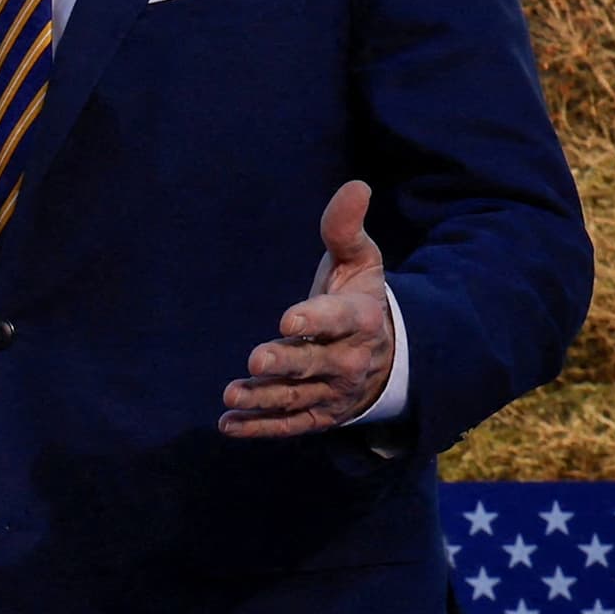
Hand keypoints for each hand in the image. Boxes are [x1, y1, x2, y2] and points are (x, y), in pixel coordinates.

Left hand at [221, 181, 396, 437]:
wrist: (386, 354)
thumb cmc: (358, 297)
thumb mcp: (359, 261)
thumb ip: (346, 228)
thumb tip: (355, 185)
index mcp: (361, 319)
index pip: (340, 320)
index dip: (316, 318)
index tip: (288, 317)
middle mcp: (351, 360)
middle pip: (317, 364)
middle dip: (287, 363)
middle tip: (256, 357)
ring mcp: (335, 392)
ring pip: (299, 397)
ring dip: (265, 398)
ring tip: (232, 395)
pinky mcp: (319, 414)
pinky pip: (291, 424)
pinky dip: (261, 428)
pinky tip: (228, 425)